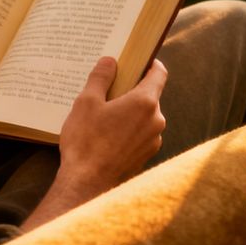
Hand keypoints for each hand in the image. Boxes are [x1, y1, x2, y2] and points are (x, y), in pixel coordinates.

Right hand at [22, 57, 166, 229]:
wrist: (86, 184)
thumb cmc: (86, 141)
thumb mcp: (87, 102)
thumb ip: (101, 78)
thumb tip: (110, 61)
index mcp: (145, 102)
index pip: (159, 74)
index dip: (150, 64)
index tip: (139, 60)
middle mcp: (156, 121)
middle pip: (149, 96)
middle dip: (131, 90)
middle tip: (108, 90)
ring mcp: (153, 141)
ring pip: (144, 117)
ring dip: (129, 113)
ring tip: (103, 116)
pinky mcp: (146, 156)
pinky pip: (140, 135)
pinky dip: (128, 130)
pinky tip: (106, 135)